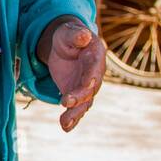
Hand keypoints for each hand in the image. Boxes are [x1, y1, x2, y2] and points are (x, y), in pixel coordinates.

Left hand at [37, 17, 105, 131]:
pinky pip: (77, 108)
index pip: (95, 68)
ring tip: (65, 123)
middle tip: (67, 102)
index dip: (92, 77)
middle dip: (80, 96)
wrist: (66, 45)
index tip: (87, 85)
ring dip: (75, 113)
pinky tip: (66, 127)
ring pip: (84, 102)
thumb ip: (76, 35)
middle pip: (90, 88)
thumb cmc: (68, 36)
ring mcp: (87, 86)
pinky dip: (72, 118)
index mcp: (95, 56)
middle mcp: (95, 74)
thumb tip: (84, 35)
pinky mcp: (77, 94)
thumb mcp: (69, 32)